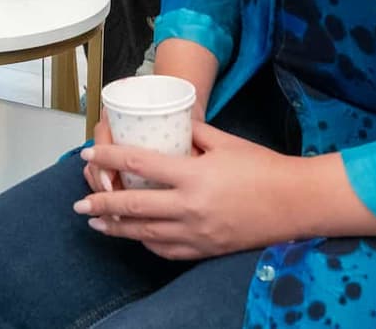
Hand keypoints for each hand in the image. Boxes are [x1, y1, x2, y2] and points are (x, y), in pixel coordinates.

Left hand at [72, 123, 296, 259]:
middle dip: (101, 204)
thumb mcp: (225, 141)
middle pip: (133, 206)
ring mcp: (197, 233)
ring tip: (96, 222)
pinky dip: (146, 243)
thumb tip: (168, 124)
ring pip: (145, 234)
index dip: (108, 158)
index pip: (138, 163)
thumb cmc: (263, 168)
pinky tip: (135, 237)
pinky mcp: (206, 250)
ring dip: (116, 228)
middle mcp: (190, 207)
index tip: (88, 155)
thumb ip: (192, 133)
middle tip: (79, 204)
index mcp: (193, 174)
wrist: (296, 203)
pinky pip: (166, 251)